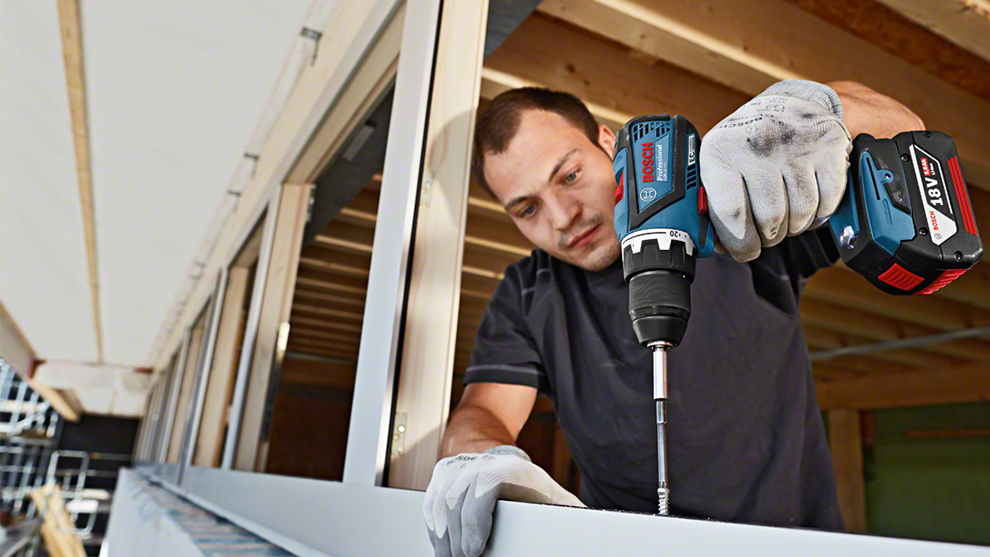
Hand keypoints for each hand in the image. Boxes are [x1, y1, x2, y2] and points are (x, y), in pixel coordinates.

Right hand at [423, 445, 583, 556]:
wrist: (517, 470)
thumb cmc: (541, 498)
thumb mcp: (558, 508)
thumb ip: (566, 520)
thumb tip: (578, 538)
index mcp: (518, 470)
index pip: (486, 483)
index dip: (475, 518)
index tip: (474, 552)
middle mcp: (487, 461)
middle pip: (458, 496)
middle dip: (455, 538)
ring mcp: (464, 464)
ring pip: (440, 498)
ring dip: (442, 536)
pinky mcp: (447, 471)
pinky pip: (432, 499)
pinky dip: (434, 526)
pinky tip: (442, 544)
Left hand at [700, 80, 851, 260]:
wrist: (786, 103)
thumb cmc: (746, 144)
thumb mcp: (718, 165)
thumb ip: (714, 207)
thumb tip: (722, 247)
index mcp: (722, 151)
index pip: (733, 214)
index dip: (741, 243)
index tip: (746, 251)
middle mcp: (758, 143)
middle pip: (770, 218)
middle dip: (769, 236)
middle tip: (767, 233)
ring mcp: (796, 143)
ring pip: (801, 214)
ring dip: (794, 226)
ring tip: (786, 216)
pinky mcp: (829, 145)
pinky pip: (828, 202)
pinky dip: (819, 214)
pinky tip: (807, 205)